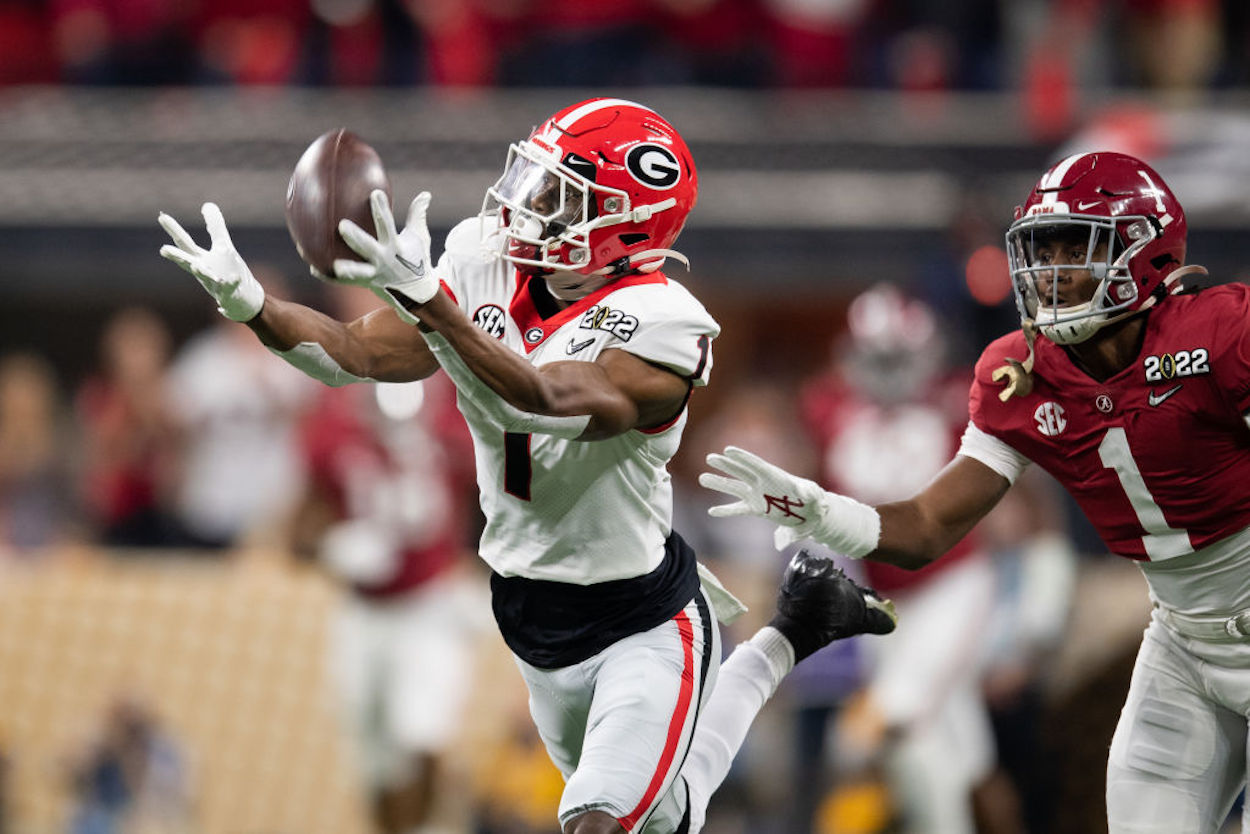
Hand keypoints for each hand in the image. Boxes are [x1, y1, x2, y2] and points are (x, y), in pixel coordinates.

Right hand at [159, 203, 264, 321]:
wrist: (242, 300)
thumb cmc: (227, 272)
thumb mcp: (223, 246)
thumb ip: (215, 226)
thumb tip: (207, 204)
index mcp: (201, 259)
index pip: (185, 243)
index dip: (174, 230)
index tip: (161, 216)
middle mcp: (205, 271)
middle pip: (188, 261)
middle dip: (177, 255)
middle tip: (163, 249)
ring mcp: (215, 284)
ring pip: (206, 278)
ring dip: (200, 271)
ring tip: (196, 265)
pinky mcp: (230, 294)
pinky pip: (230, 289)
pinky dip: (231, 283)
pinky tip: (233, 278)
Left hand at [335, 190, 437, 320]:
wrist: (416, 293)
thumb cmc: (417, 259)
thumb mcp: (420, 237)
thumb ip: (418, 215)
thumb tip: (426, 194)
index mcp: (396, 246)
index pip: (388, 225)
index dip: (381, 210)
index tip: (375, 194)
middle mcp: (384, 260)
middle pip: (367, 248)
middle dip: (356, 238)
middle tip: (342, 226)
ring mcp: (374, 274)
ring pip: (356, 272)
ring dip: (344, 268)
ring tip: (331, 263)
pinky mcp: (365, 284)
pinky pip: (343, 281)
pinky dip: (327, 276)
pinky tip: (312, 266)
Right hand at [700, 445, 880, 556]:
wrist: (812, 513)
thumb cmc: (814, 501)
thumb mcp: (814, 496)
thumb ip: (809, 494)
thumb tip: (808, 493)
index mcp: (775, 477)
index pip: (756, 464)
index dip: (742, 457)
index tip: (727, 450)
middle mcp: (763, 484)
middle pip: (741, 472)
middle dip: (726, 465)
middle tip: (709, 458)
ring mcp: (758, 496)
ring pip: (735, 488)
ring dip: (719, 483)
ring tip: (703, 478)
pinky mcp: (757, 509)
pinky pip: (738, 509)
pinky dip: (726, 511)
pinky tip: (712, 511)